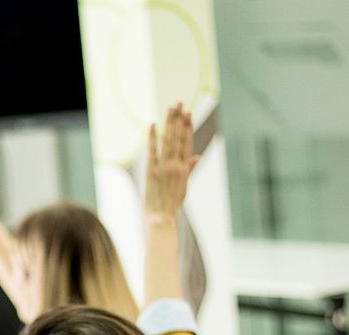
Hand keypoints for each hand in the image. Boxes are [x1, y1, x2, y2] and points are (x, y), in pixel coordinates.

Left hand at [144, 103, 198, 220]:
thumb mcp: (184, 186)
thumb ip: (189, 169)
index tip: (188, 113)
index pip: (187, 143)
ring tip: (170, 108)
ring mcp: (163, 167)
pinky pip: (152, 151)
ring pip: (167, 141)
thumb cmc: (172, 204)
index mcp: (184, 169)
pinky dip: (152, 137)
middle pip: (178, 138)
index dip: (187, 127)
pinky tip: (152, 124)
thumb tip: (197, 156)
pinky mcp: (151, 171)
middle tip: (179, 103)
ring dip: (169, 123)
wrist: (161, 217)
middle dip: (178, 119)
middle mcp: (175, 165)